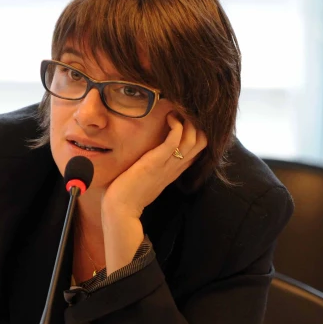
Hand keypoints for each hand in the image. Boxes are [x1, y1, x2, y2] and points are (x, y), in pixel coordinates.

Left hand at [100, 114, 206, 273]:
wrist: (121, 209)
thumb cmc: (129, 194)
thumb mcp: (148, 178)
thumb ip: (156, 167)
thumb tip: (152, 155)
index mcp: (174, 170)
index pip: (198, 150)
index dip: (196, 132)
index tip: (182, 121)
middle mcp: (175, 167)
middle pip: (202, 142)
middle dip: (196, 123)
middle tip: (180, 115)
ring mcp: (168, 164)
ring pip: (194, 139)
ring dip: (187, 121)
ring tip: (174, 114)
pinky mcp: (156, 161)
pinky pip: (176, 139)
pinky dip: (177, 124)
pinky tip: (168, 118)